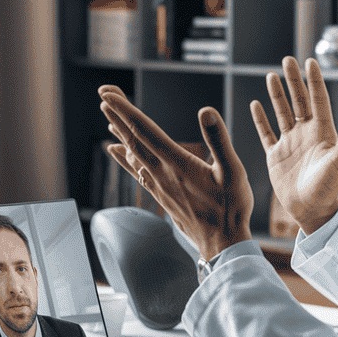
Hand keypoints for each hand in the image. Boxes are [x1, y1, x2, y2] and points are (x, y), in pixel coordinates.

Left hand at [98, 85, 253, 259]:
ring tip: (108, 119)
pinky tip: (117, 153)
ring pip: (133, 156)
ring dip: (120, 135)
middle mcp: (162, 174)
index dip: (125, 110)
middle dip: (118, 116)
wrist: (222, 242)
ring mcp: (160, 186)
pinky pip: (137, 173)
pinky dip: (124, 159)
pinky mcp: (162, 196)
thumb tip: (206, 111)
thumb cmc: (231, 207)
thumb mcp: (233, 170)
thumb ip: (219, 140)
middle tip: (104, 95)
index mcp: (177, 163)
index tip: (107, 94)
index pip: (144, 130)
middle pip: (133, 139)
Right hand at [251, 57, 337, 234]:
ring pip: (282, 112)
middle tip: (287, 60)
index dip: (314, 81)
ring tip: (271, 76)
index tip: (310, 61)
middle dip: (293, 81)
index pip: (318, 100)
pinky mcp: (276, 155)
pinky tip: (256, 104)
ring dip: (277, 95)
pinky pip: (266, 132)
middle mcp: (306, 134)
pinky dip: (261, 119)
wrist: (311, 210)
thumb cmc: (329, 187)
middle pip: (299, 101)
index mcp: (323, 132)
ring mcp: (290, 143)